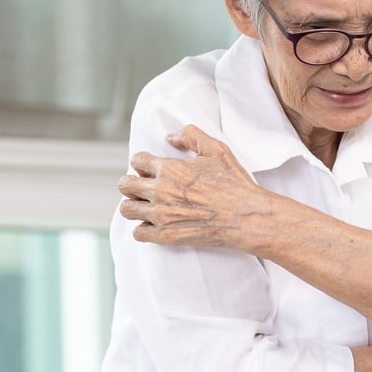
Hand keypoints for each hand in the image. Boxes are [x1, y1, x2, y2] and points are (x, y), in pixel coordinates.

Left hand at [118, 125, 271, 248]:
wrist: (245, 216)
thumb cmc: (234, 183)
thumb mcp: (217, 149)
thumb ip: (191, 136)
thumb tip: (170, 138)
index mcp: (169, 168)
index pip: (137, 161)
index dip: (142, 163)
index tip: (149, 168)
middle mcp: (160, 191)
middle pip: (125, 185)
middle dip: (131, 184)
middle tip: (142, 187)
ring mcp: (161, 215)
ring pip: (127, 209)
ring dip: (133, 206)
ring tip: (145, 206)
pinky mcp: (166, 235)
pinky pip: (139, 233)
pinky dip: (142, 229)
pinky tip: (153, 225)